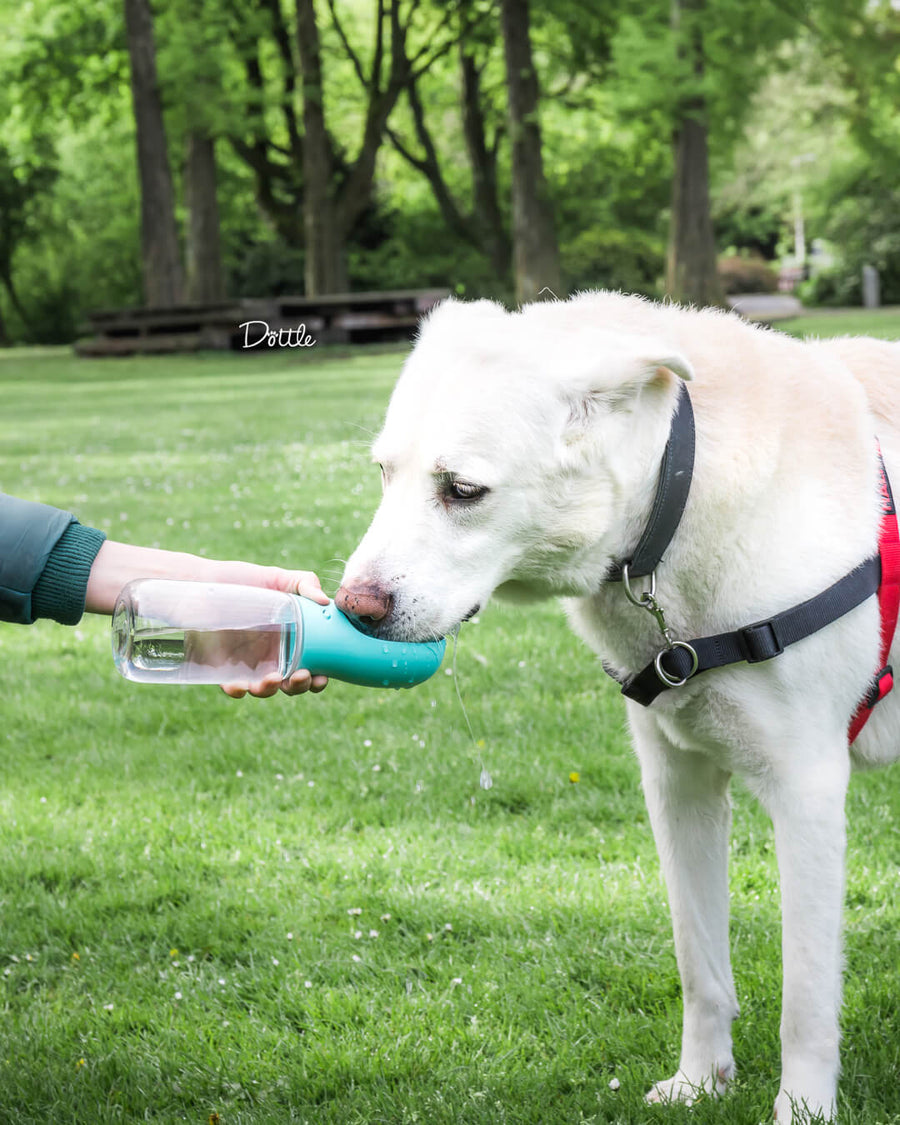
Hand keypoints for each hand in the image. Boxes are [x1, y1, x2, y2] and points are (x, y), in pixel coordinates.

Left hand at [85, 540, 330, 698]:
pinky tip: (239, 686)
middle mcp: (271, 655)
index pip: (312, 665)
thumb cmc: (242, 579)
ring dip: (270, 690)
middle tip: (301, 677)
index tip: (323, 677)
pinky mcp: (223, 668)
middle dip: (299, 687)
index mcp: (290, 639)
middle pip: (291, 683)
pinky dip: (237, 691)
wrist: (202, 582)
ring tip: (271, 679)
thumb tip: (325, 602)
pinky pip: (232, 687)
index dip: (319, 677)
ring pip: (264, 689)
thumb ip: (305, 582)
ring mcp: (247, 663)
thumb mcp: (277, 577)